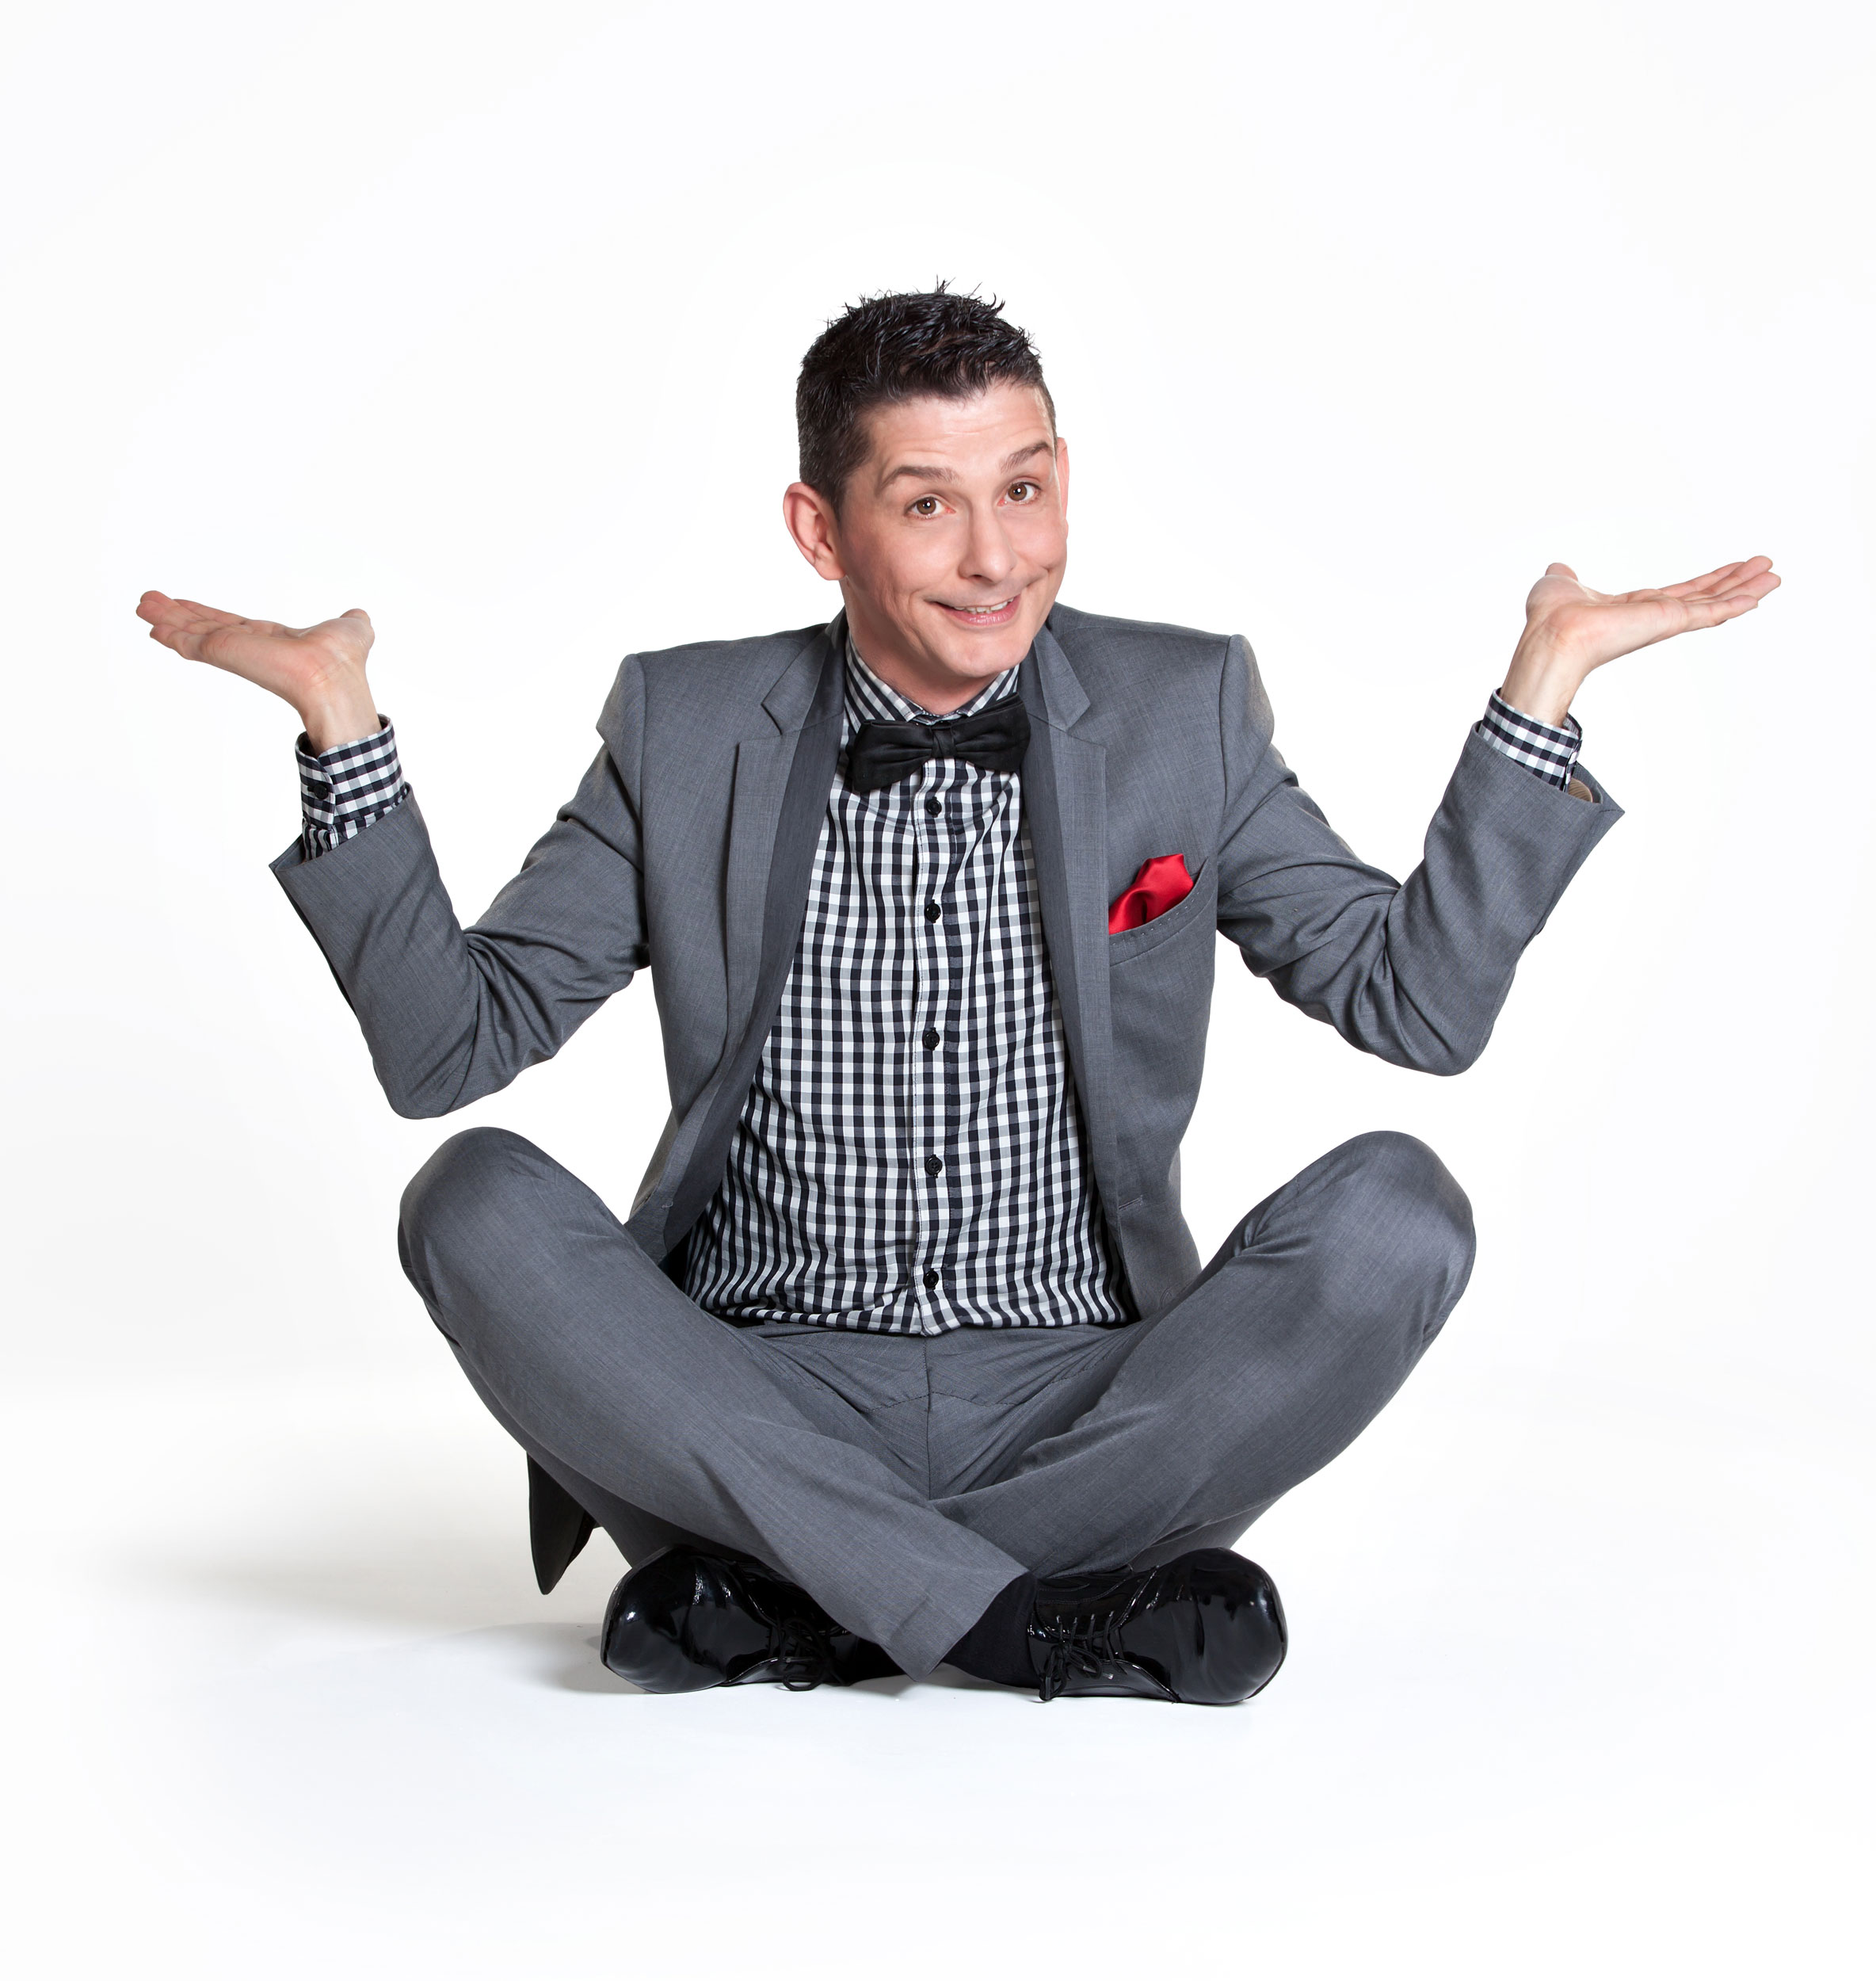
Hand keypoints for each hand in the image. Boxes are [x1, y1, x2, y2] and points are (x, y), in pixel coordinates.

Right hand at [136, 591, 380, 751]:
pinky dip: (172, 634)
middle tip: (149, 602)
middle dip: (178, 614)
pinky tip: (153, 627)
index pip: (234, 626)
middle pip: (205, 627)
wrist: (332, 677)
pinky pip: (191, 644)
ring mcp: (235, 652)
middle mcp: (249, 647)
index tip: (187, 606)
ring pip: (193, 633)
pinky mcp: (224, 653)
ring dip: (167, 619)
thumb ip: (349, 622)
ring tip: (142, 606)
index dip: (209, 616)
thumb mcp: (352, 630)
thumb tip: (358, 615)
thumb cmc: (344, 659)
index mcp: (273, 642)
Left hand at [1499, 556, 1779, 726]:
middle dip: (1735, 582)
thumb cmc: (1551, 616)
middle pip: (1704, 596)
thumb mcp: (1559, 585)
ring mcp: (1663, 622)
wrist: (1554, 633)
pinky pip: (1711, 612)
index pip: (1677, 594)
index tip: (1728, 571)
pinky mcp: (1670, 622)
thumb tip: (1559, 570)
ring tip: (1774, 576)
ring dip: (1745, 589)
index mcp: (1632, 609)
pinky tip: (1759, 595)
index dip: (1704, 582)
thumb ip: (1566, 578)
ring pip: (1714, 603)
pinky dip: (1737, 603)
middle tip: (1764, 567)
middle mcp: (1652, 617)